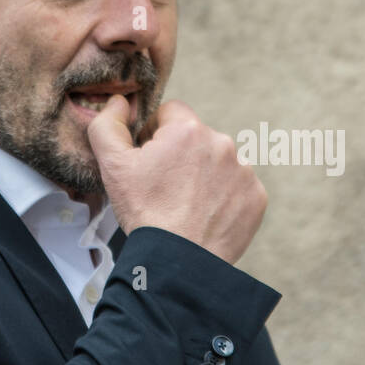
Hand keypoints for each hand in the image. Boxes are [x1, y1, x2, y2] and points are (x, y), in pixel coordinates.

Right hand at [88, 96, 266, 264]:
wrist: (179, 263)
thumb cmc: (145, 213)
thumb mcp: (112, 166)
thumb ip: (108, 125)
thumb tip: (119, 101)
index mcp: (189, 130)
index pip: (171, 113)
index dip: (155, 134)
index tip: (150, 160)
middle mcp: (223, 144)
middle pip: (196, 139)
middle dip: (181, 156)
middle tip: (165, 188)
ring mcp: (244, 171)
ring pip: (218, 163)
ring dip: (204, 176)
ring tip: (186, 206)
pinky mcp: (256, 197)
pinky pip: (238, 188)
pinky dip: (224, 198)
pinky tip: (206, 216)